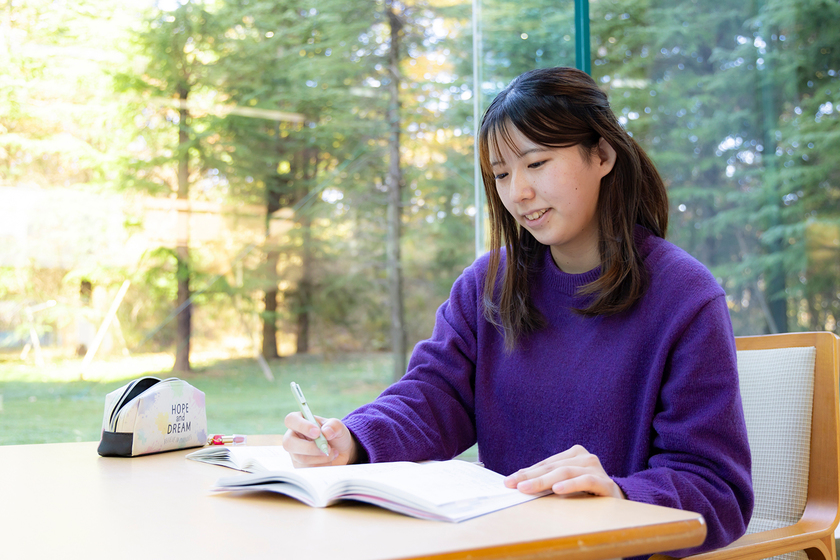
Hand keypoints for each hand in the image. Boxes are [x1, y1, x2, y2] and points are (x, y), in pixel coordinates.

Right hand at [282, 412, 358, 467]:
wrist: (340, 450)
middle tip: (327, 448)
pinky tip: (328, 460)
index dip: (302, 426)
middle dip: (310, 448)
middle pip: (289, 443)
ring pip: (300, 458)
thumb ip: (334, 426)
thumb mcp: (338, 426)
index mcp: (300, 420)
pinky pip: (306, 468)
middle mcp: (294, 436)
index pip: (291, 420)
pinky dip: (321, 465)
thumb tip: (326, 432)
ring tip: (333, 452)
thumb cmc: (335, 434)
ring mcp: (295, 452)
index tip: (317, 432)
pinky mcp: (299, 465)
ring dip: (320, 458)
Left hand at [503, 445, 625, 498]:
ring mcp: (595, 468)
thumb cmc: (587, 492)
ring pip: (565, 473)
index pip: (546, 464)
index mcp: (574, 454)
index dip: (526, 472)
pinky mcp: (605, 483)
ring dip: (544, 481)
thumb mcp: (566, 483)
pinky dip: (570, 485)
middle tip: (512, 484)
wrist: (619, 502)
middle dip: (529, 477)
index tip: (508, 481)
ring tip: (527, 488)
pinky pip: (585, 481)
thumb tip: (520, 480)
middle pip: (552, 467)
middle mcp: (585, 457)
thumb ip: (549, 480)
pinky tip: (557, 490)